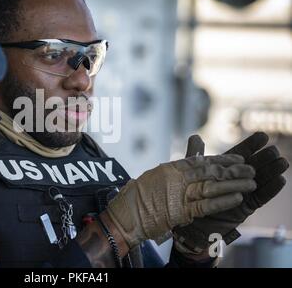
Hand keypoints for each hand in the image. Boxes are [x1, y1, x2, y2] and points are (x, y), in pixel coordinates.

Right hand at [106, 155, 255, 248]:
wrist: (124, 216)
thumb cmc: (135, 198)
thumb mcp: (154, 178)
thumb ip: (172, 174)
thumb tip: (187, 170)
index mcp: (170, 168)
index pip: (201, 161)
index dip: (221, 160)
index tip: (237, 159)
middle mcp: (175, 177)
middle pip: (210, 171)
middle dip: (231, 170)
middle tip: (249, 169)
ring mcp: (178, 193)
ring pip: (211, 186)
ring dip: (233, 184)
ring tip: (250, 182)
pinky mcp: (180, 211)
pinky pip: (206, 205)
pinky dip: (222, 201)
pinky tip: (236, 198)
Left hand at [173, 132, 288, 252]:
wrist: (191, 223)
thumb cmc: (191, 197)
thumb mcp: (191, 173)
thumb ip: (195, 156)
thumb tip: (195, 136)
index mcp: (225, 168)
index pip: (240, 154)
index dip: (251, 145)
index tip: (263, 136)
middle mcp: (236, 179)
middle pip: (254, 165)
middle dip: (264, 157)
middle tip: (274, 150)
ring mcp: (243, 192)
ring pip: (261, 179)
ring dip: (272, 171)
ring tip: (282, 162)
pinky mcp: (247, 206)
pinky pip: (261, 197)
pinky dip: (271, 189)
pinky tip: (280, 180)